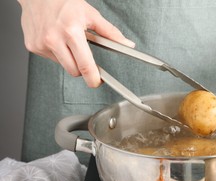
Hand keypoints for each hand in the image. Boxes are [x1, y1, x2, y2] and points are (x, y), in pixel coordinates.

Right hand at [17, 0, 134, 87]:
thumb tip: (127, 44)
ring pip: (63, 65)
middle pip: (74, 71)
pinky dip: (57, 52)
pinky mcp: (33, 46)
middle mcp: (54, 39)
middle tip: (84, 55)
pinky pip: (51, 59)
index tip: (97, 82)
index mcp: (71, 32)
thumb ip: (111, 33)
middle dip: (82, 67)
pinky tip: (56, 38)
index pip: (85, 66)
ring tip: (68, 41)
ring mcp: (41, 44)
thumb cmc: (63, 2)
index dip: (93, 78)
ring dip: (69, 59)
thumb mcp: (91, 15)